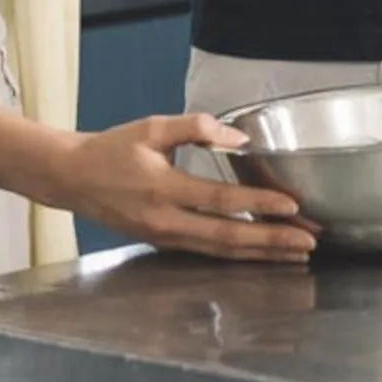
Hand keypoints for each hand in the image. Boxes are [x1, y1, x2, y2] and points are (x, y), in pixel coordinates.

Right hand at [53, 114, 317, 262]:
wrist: (72, 178)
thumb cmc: (112, 148)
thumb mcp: (152, 127)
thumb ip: (196, 127)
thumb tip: (240, 137)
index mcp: (163, 188)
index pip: (221, 200)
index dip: (259, 204)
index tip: (293, 207)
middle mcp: (166, 221)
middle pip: (228, 237)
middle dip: (272, 242)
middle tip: (309, 242)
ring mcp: (164, 237)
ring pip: (220, 252)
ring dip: (261, 254)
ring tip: (295, 254)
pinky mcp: (164, 243)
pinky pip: (208, 253)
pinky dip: (239, 255)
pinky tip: (261, 253)